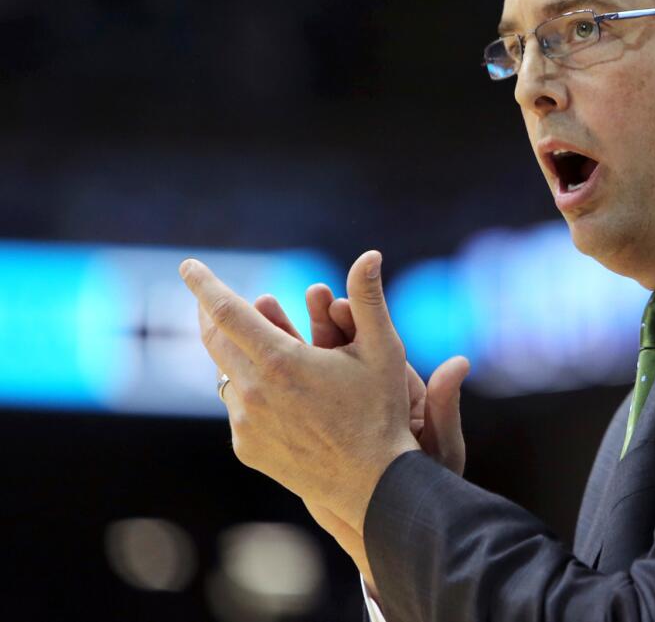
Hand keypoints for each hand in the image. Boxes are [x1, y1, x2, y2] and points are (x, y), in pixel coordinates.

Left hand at [181, 250, 467, 535]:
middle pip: (215, 339)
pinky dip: (248, 389)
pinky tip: (269, 388)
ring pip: (226, 373)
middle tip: (207, 295)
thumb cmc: (381, 411)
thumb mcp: (383, 349)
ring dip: (233, 351)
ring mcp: (245, 423)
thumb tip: (370, 254)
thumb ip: (368, 298)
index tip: (188, 266)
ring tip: (248, 339)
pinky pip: (237, 407)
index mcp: (281, 361)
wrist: (372, 483)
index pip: (227, 311)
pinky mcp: (245, 447)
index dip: (205, 285)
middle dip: (210, 312)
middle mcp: (254, 391)